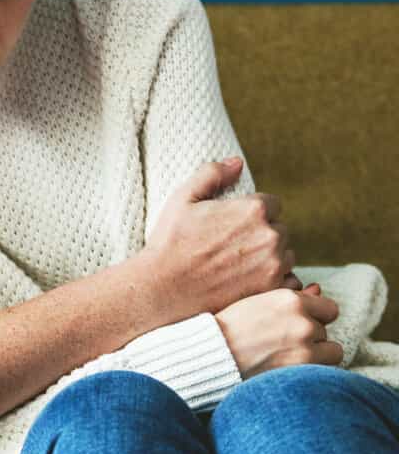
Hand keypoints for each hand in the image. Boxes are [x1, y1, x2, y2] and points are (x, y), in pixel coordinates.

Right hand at [143, 157, 294, 317]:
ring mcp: (274, 265)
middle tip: (232, 245)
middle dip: (262, 234)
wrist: (165, 286)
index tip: (234, 224)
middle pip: (280, 229)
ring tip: (238, 264)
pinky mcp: (272, 290)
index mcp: (253, 209)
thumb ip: (212, 174)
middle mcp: (270, 236)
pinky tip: (248, 281)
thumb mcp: (183, 198)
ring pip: (285, 255)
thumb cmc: (171, 240)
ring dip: (269, 257)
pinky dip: (274, 281)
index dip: (252, 212)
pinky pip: (288, 281)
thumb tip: (237, 163)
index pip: (272, 204)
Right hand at [216, 283, 343, 376]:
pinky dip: (314, 370)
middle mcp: (302, 321)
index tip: (301, 323)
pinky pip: (326, 370)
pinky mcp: (303, 371)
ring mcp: (305, 348)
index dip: (317, 316)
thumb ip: (292, 297)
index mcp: (290, 300)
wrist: (215, 353)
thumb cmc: (232, 325)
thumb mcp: (259, 300)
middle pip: (325, 330)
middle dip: (311, 335)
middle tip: (284, 341)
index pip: (329, 308)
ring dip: (318, 354)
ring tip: (291, 355)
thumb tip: (318, 289)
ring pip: (332, 351)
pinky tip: (292, 367)